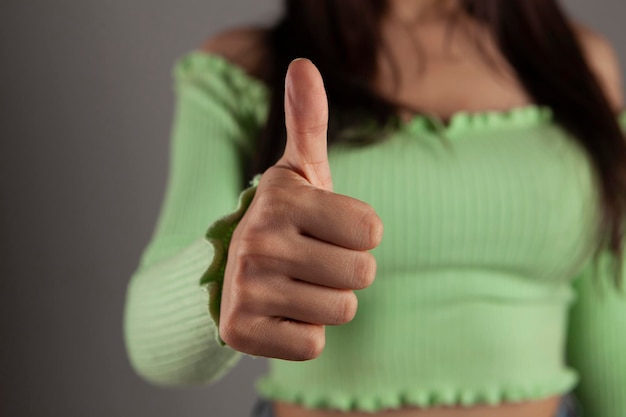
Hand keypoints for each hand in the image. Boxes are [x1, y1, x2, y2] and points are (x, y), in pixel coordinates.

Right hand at [219, 58, 382, 359]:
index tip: (326, 229)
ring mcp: (245, 289)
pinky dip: (302, 333)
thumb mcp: (298, 172)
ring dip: (325, 302)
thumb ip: (308, 119)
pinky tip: (279, 313)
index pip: (372, 230)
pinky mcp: (240, 332)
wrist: (228, 271)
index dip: (358, 234)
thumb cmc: (285, 221)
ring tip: (294, 285)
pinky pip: (313, 344)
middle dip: (345, 271)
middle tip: (311, 261)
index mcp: (280, 197)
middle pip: (361, 275)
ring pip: (340, 311)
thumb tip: (303, 63)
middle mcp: (257, 240)